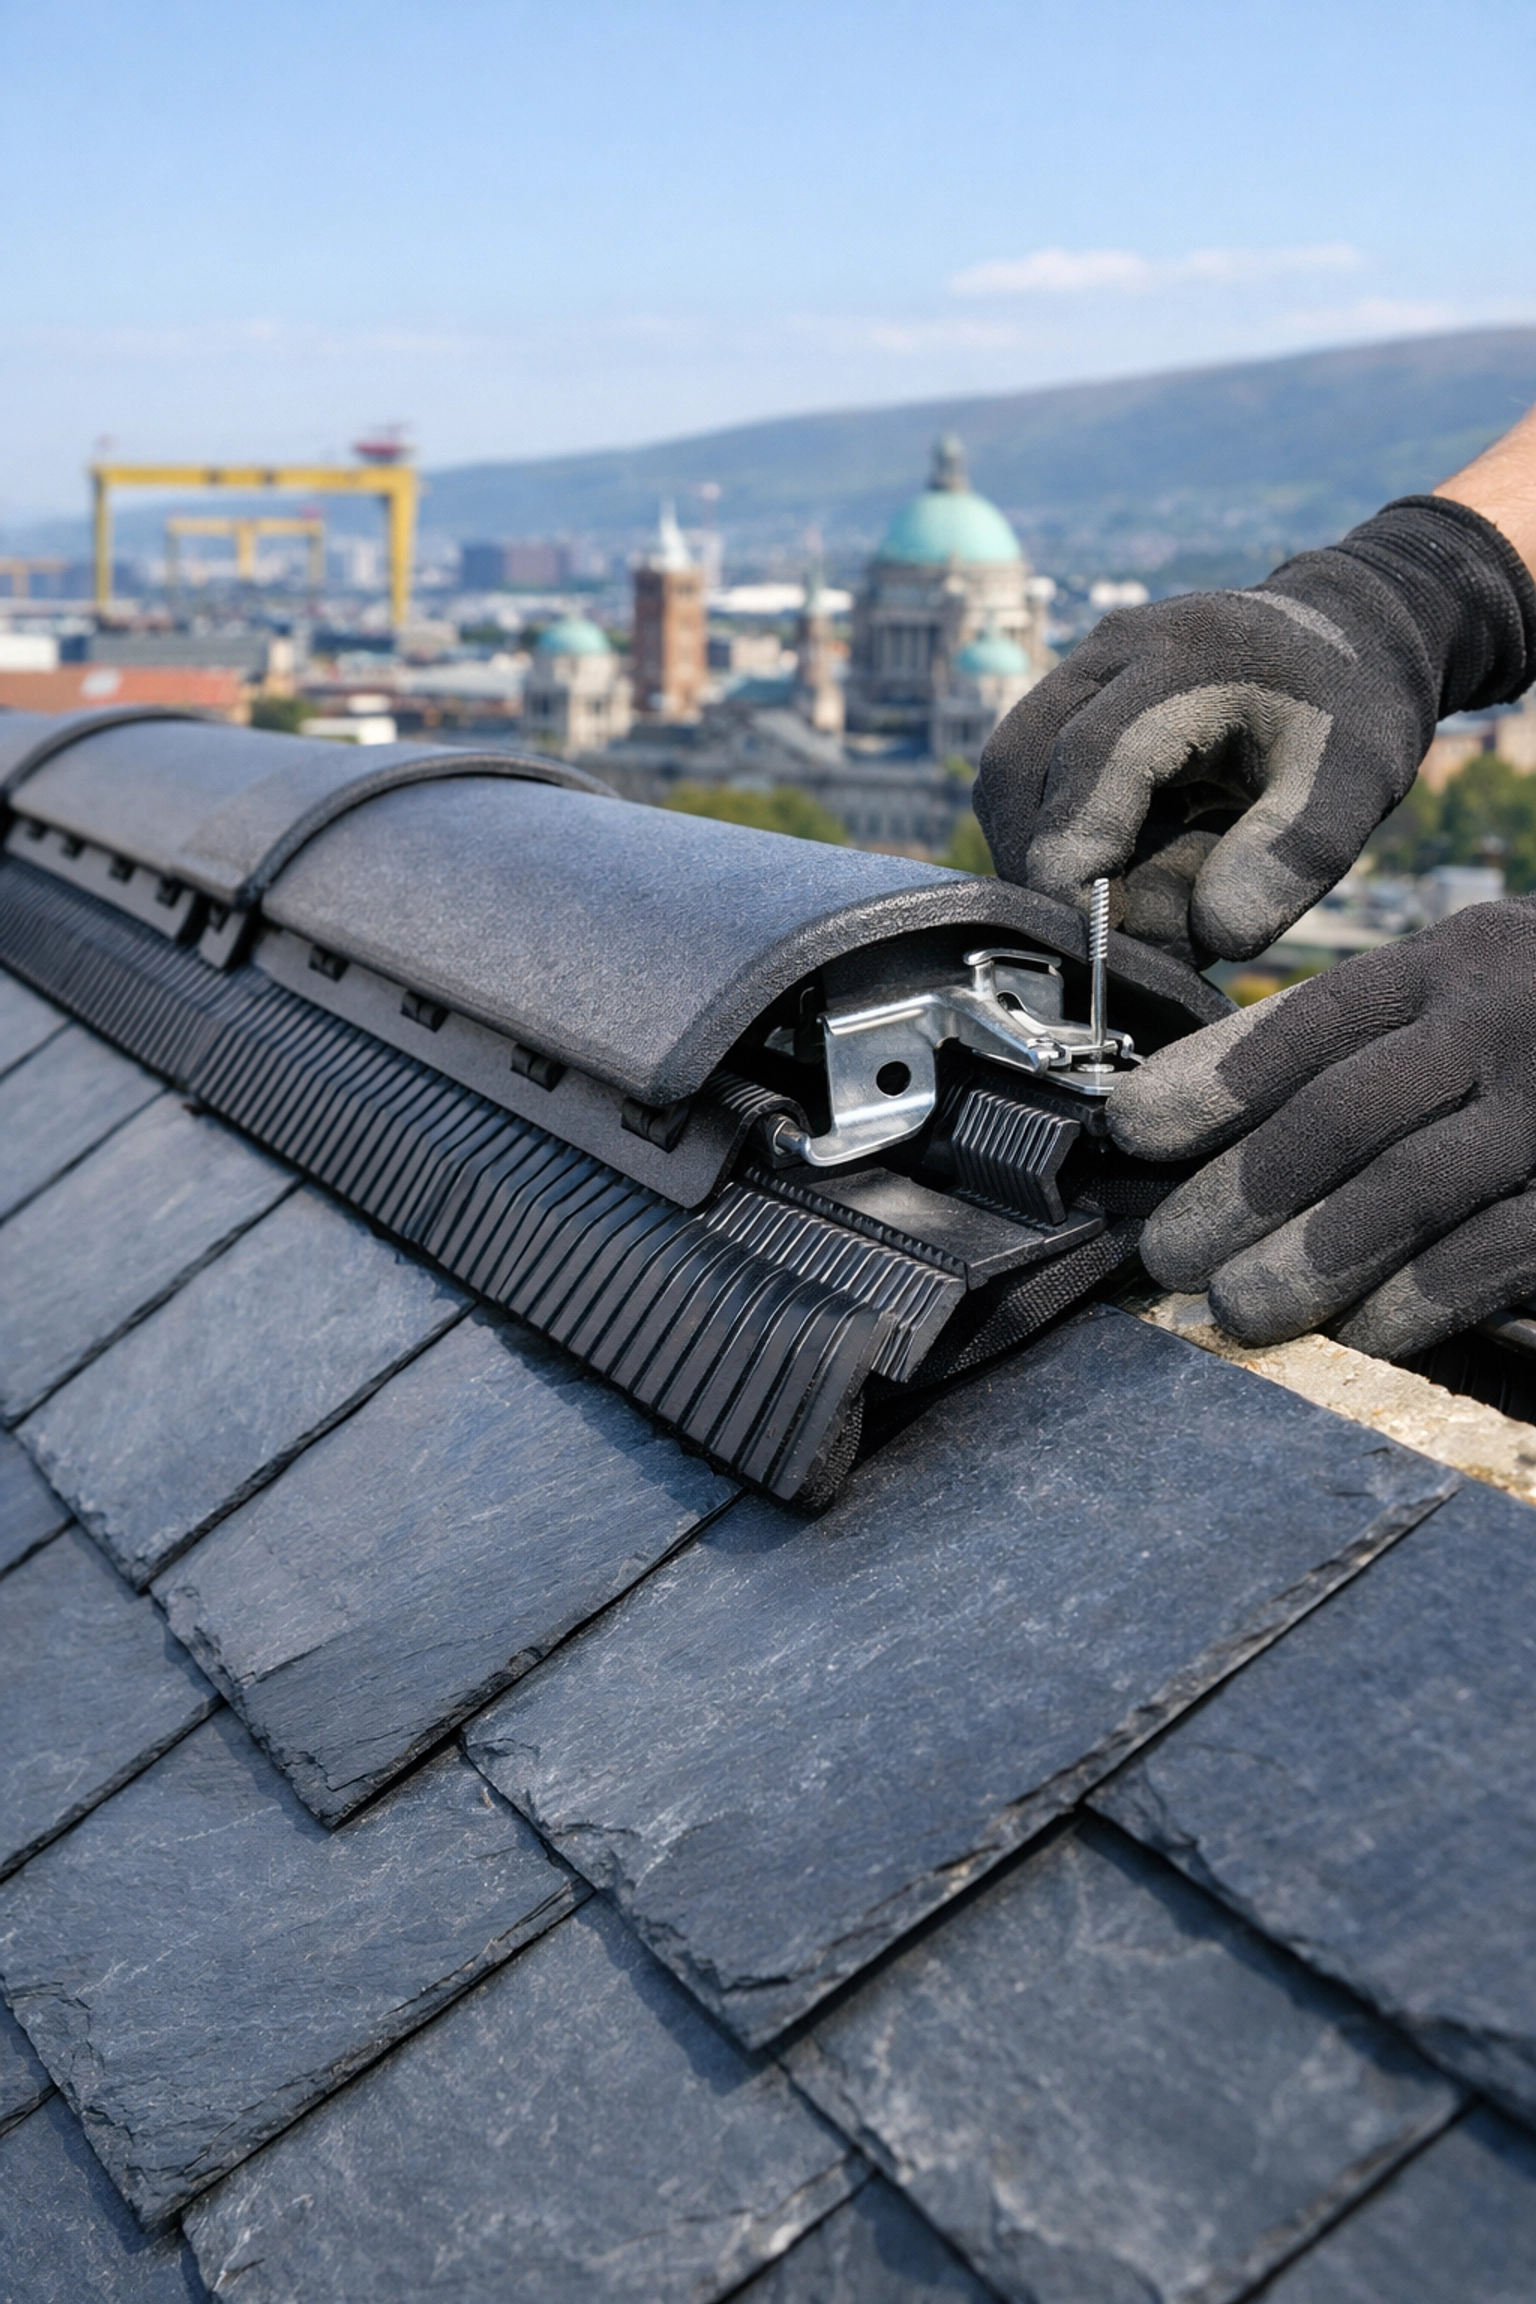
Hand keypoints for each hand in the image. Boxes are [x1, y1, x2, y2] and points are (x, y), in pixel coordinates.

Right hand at [974, 498, 1535, 965]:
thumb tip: (1212, 935)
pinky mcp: (1067, 701)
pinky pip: (1027, 781)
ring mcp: (1079, 670)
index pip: (1089, 760)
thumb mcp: (1354, 787)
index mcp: (1183, 660)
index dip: (1077, 858)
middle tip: (1114, 932)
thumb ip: (1292, 858)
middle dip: (1049, 866)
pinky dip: (1060, 838)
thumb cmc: (1351, 713)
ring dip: (1047, 856)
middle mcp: (1112, 653)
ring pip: (1010, 780)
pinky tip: (1119, 866)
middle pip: (1020, 770)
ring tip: (1125, 898)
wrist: (1349, 632)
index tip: (1100, 939)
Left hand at [1107, 899, 1535, 1354]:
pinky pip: (1501, 1244)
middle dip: (1236, 1192)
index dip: (1209, 1080)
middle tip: (1165, 1254)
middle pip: (1337, 1112)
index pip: (1308, 1023)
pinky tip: (1367, 1334)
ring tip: (1238, 1309)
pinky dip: (1424, 1294)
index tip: (1130, 1132)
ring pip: (1406, 1185)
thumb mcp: (1495, 985)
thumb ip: (1394, 1034)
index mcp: (1459, 960)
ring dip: (1309, 1258)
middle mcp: (1505, 1016)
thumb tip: (1234, 1125)